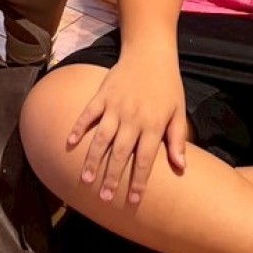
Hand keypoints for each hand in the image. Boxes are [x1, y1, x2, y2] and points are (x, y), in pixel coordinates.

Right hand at [65, 53, 188, 203]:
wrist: (150, 52)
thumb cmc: (167, 84)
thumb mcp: (178, 111)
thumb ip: (177, 139)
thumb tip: (181, 168)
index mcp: (153, 124)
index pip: (145, 159)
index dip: (139, 181)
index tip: (132, 200)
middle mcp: (133, 118)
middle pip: (121, 153)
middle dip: (112, 177)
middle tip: (104, 197)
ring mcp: (116, 106)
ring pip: (102, 137)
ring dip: (93, 159)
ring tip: (86, 179)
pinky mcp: (102, 95)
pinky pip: (88, 114)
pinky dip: (79, 128)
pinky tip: (70, 143)